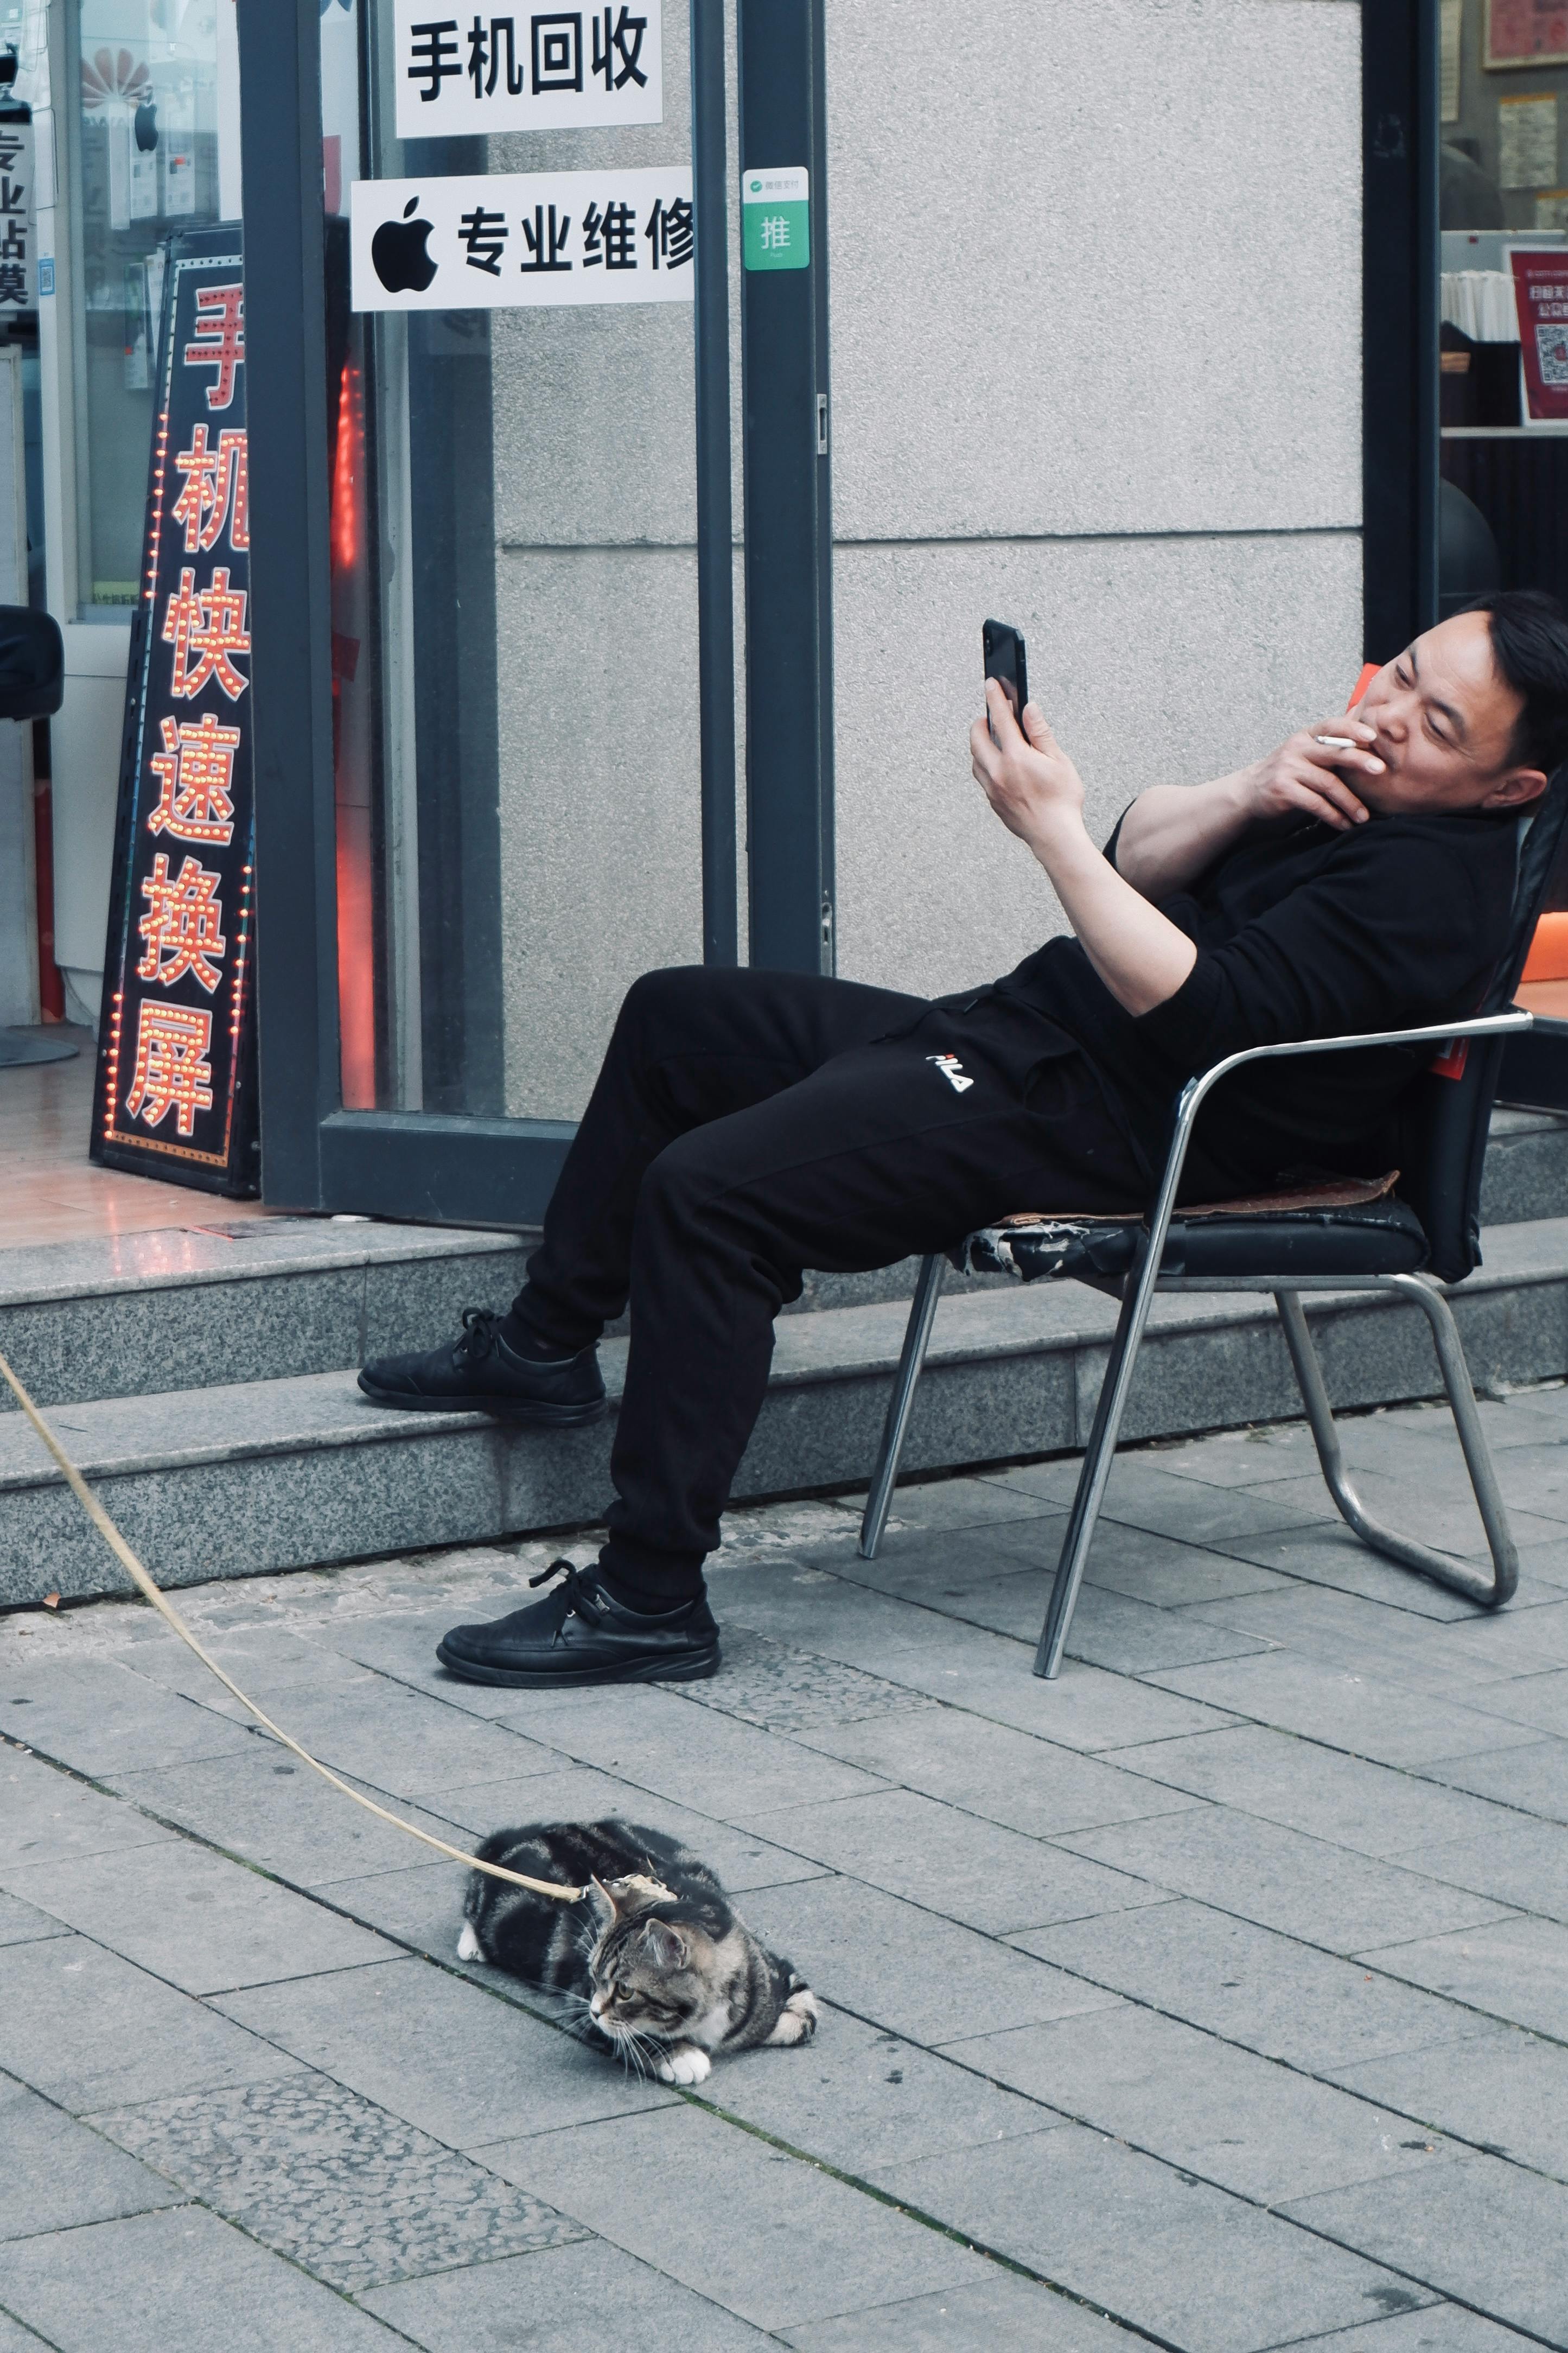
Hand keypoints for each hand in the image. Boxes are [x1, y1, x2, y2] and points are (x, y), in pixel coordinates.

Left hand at [970, 682, 1085, 845]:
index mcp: (1016, 757)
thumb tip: (1028, 709)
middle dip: (981, 722)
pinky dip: (985, 764)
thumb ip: (1040, 732)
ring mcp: (993, 789)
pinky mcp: (993, 802)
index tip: (991, 683)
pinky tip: (997, 763)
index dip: (995, 697)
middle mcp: (998, 772)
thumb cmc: (1062, 801)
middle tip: (989, 714)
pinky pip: (982, 777)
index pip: (1000, 718)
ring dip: (981, 744)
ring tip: (992, 737)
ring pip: (976, 759)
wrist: (1054, 837)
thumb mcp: (1058, 760)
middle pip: (977, 739)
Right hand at [1238, 713, 1383, 830]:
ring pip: (1328, 783)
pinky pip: (1315, 804)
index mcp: (1305, 736)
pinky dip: (1333, 816)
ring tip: (1364, 817)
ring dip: (1349, 802)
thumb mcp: (1306, 755)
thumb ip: (1331, 750)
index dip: (1352, 729)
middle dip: (1360, 761)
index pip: (1331, 725)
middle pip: (1334, 752)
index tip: (1372, 736)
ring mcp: (1288, 769)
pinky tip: (1344, 825)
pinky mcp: (1283, 790)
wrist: (1249, 792)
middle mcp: (1296, 748)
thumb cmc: (1288, 773)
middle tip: (1381, 770)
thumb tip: (1372, 749)